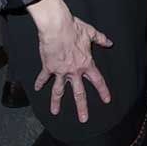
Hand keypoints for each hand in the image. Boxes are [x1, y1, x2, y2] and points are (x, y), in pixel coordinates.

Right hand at [30, 0, 112, 122]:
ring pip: (59, 90)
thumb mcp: (91, 33)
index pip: (97, 80)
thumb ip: (101, 39)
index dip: (103, 91)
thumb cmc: (74, 28)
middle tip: (83, 119)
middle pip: (79, 92)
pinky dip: (40, 82)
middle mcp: (74, 70)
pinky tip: (36, 88)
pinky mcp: (49, 67)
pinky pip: (44, 77)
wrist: (57, 27)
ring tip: (55, 112)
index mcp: (86, 63)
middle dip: (82, 107)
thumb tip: (110, 42)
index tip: (107, 100)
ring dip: (56, 102)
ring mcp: (61, 70)